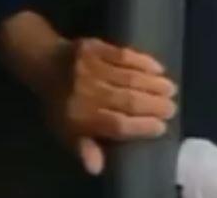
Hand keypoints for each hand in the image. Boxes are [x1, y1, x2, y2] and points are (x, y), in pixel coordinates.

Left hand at [47, 38, 176, 175]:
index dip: (141, 126)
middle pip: (127, 100)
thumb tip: (98, 168)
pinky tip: (159, 69)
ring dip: (154, 84)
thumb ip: (84, 147)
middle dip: (154, 105)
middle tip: (171, 108)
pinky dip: (144, 62)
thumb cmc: (61, 103)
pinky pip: (124, 55)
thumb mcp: (66, 131)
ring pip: (130, 78)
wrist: (44, 63)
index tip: (161, 127)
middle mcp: (86, 92)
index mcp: (79, 117)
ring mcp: (90, 68)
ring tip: (171, 90)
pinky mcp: (95, 48)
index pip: (116, 124)